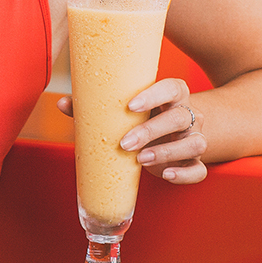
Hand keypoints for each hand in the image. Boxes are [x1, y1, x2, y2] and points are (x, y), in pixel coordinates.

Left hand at [56, 78, 207, 184]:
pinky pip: (199, 170)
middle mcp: (188, 114)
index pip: (172, 88)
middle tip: (125, 143)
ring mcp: (194, 138)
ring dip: (168, 152)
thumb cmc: (142, 117)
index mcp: (172, 95)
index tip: (131, 106)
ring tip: (141, 159)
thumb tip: (62, 102)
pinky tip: (166, 174)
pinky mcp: (194, 162)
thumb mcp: (124, 111)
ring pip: (195, 143)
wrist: (171, 132)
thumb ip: (95, 107)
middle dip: (152, 131)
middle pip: (180, 118)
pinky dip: (185, 174)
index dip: (154, 95)